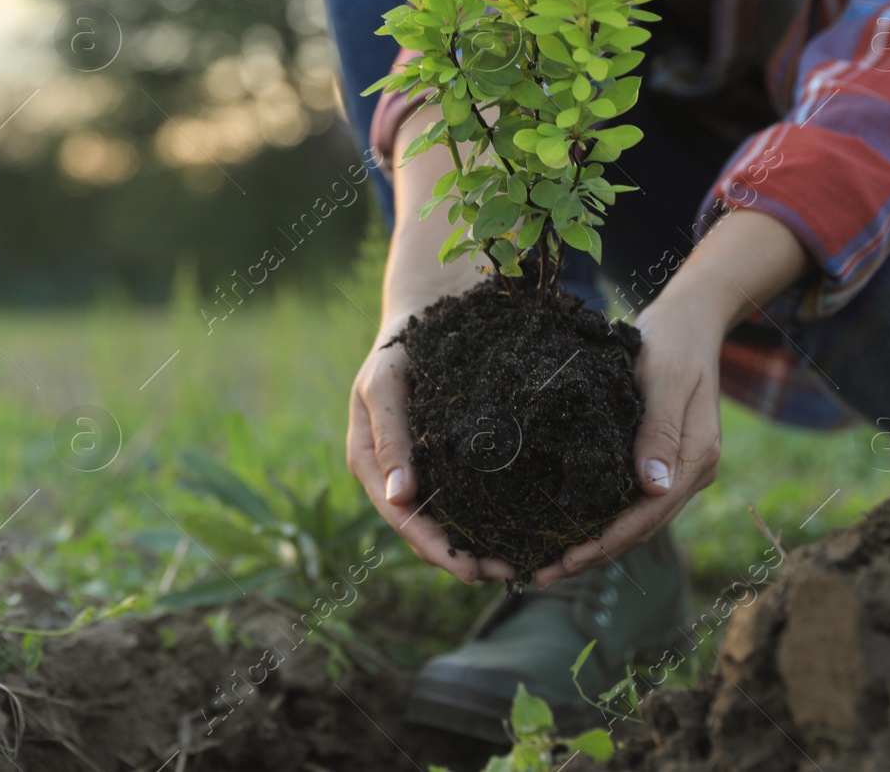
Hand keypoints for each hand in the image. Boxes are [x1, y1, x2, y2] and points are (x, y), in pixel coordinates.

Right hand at [347, 324, 517, 583]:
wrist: (424, 314)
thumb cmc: (399, 347)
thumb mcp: (384, 385)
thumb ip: (389, 437)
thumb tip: (398, 497)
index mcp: (368, 462)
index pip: (401, 518)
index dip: (433, 548)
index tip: (471, 571)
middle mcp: (393, 474)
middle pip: (425, 529)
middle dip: (462, 557)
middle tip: (509, 575)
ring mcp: (420, 468)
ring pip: (446, 519)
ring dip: (479, 545)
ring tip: (521, 564)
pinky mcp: (447, 458)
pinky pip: (465, 497)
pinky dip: (487, 517)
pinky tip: (518, 528)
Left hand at [528, 290, 723, 587]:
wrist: (688, 321)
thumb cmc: (672, 344)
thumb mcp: (665, 381)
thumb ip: (659, 430)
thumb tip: (652, 486)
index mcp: (695, 460)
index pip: (648, 515)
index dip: (606, 542)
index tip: (565, 559)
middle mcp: (687, 473)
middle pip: (638, 528)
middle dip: (591, 555)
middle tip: (539, 576)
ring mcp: (673, 469)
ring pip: (632, 520)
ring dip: (592, 544)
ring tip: (545, 564)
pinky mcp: (657, 460)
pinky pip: (627, 500)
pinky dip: (598, 518)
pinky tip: (565, 528)